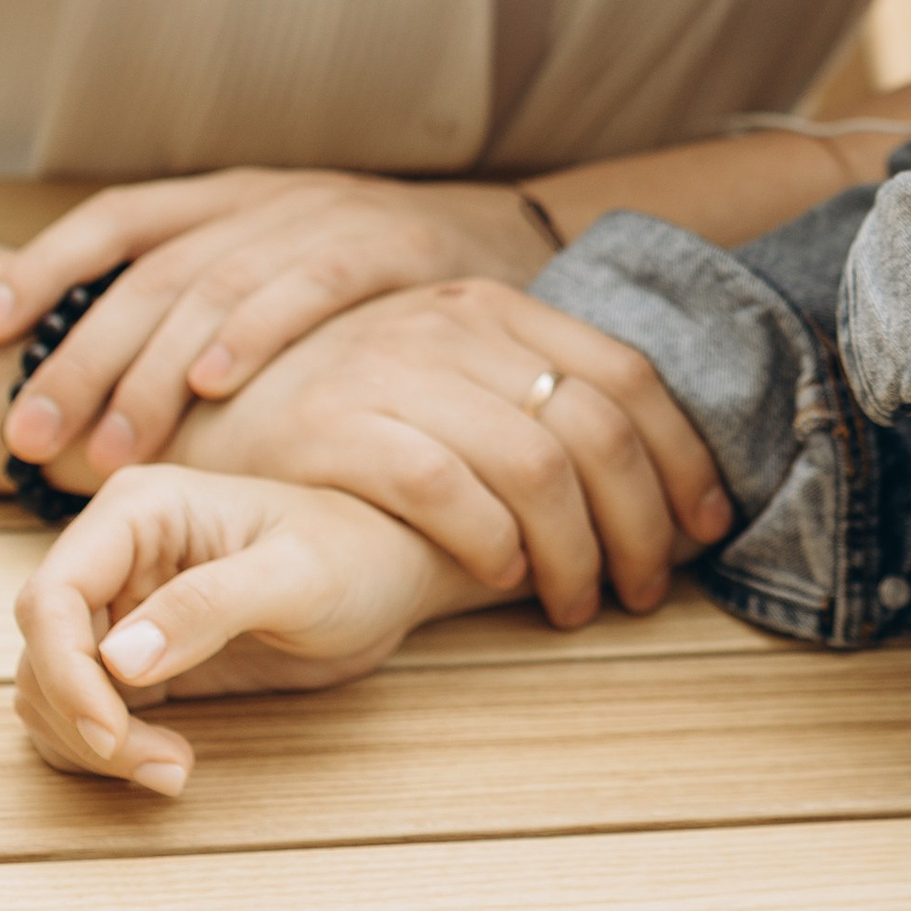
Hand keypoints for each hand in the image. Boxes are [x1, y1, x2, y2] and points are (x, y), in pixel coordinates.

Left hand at [0, 168, 556, 483]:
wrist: (519, 241)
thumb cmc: (378, 289)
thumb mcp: (281, 277)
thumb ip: (201, 310)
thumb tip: (85, 384)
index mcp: (230, 198)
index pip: (117, 218)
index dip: (43, 266)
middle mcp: (269, 197)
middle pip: (152, 269)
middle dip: (81, 352)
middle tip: (30, 435)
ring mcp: (332, 216)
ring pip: (217, 284)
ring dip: (153, 369)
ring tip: (111, 450)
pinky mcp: (395, 248)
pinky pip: (311, 286)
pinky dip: (257, 333)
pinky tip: (215, 387)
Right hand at [13, 465, 462, 796]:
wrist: (388, 574)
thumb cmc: (354, 555)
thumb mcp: (296, 576)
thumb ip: (209, 606)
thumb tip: (115, 659)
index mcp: (139, 510)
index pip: (50, 596)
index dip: (63, 672)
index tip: (111, 734)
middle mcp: (114, 555)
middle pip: (41, 651)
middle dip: (81, 718)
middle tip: (162, 765)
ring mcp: (119, 608)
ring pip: (47, 689)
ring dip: (91, 744)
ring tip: (173, 768)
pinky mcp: (135, 660)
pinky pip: (78, 713)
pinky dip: (102, 751)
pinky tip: (164, 764)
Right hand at [167, 278, 735, 627]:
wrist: (205, 408)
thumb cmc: (351, 415)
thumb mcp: (452, 384)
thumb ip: (537, 411)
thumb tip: (661, 489)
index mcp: (497, 305)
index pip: (630, 377)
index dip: (683, 461)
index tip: (706, 528)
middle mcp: (453, 323)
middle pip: (597, 429)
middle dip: (641, 523)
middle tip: (645, 589)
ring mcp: (393, 366)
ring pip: (535, 465)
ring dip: (574, 552)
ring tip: (576, 604)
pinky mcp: (336, 422)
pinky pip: (446, 487)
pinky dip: (489, 543)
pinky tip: (501, 581)